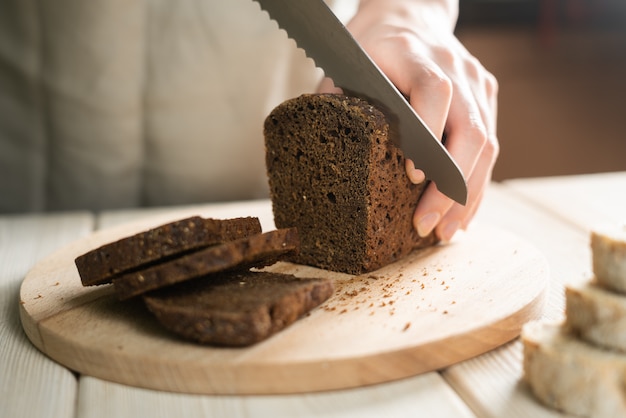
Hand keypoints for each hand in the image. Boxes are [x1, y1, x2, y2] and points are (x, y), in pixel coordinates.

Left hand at [320, 0, 498, 241]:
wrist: (408, 13)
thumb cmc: (370, 47)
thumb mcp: (345, 66)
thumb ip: (339, 105)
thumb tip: (327, 160)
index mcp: (413, 53)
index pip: (434, 92)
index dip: (428, 136)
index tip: (413, 177)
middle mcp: (455, 65)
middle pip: (470, 129)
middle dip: (451, 186)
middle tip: (427, 225)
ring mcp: (477, 81)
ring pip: (486, 144)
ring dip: (468, 195)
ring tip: (447, 233)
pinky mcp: (486, 95)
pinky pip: (490, 145)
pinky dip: (476, 184)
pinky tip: (462, 213)